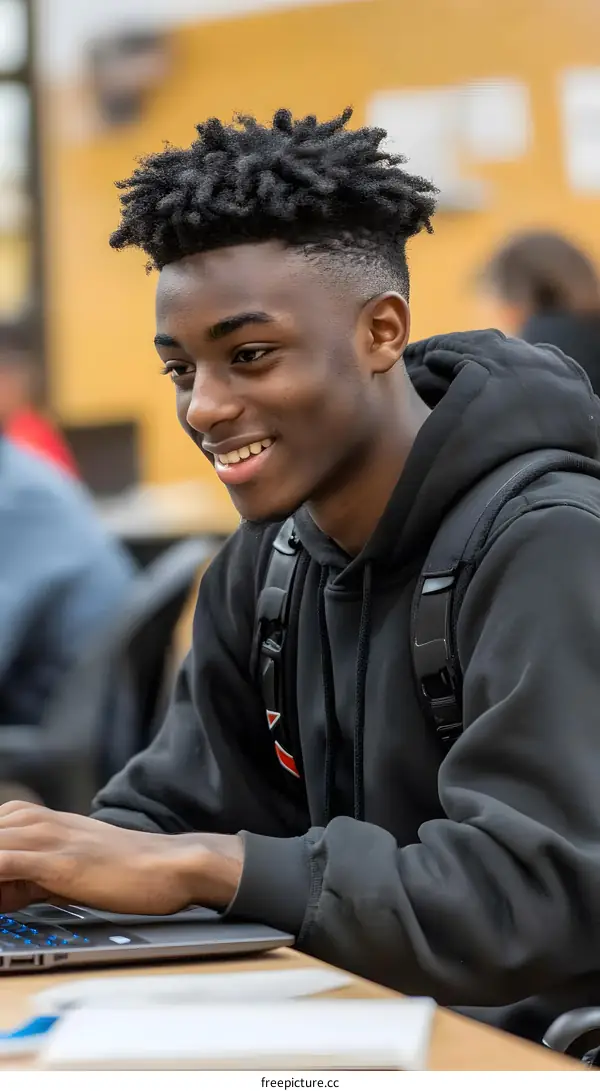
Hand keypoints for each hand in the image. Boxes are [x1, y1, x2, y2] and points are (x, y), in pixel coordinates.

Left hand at [0, 801, 243, 915]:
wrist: (168, 866)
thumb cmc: (125, 869)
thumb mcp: (70, 866)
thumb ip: (31, 877)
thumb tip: (4, 893)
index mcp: (42, 820)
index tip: (1, 884)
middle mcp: (41, 823)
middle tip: (3, 892)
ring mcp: (51, 840)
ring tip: (0, 895)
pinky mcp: (61, 862)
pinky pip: (7, 863)